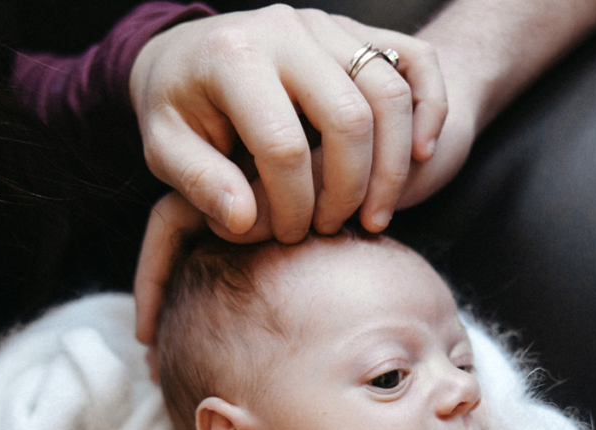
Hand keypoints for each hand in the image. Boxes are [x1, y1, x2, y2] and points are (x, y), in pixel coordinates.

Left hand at [130, 8, 444, 343]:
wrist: (190, 56)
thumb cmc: (178, 110)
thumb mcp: (165, 150)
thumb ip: (199, 185)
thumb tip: (245, 222)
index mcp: (235, 58)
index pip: (283, 145)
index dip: (293, 205)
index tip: (288, 236)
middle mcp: (287, 30)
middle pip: (349, 118)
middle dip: (349, 190)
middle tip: (332, 230)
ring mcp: (328, 26)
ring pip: (389, 95)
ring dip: (391, 167)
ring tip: (373, 217)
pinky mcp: (355, 32)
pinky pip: (416, 62)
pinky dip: (430, 109)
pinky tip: (419, 156)